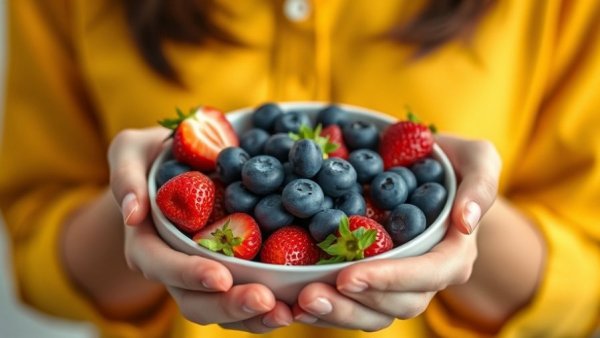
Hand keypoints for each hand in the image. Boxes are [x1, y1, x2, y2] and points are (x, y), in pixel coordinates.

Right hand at [108, 127, 292, 331]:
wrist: (176, 167)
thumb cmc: (152, 157)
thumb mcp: (130, 151)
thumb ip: (125, 175)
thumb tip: (132, 213)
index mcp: (145, 243)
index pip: (161, 265)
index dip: (189, 274)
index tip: (221, 277)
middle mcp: (171, 268)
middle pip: (194, 301)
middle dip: (229, 305)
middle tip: (266, 301)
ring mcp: (198, 277)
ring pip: (220, 311)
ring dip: (252, 317)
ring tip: (286, 312)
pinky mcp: (225, 275)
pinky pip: (241, 299)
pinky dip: (266, 308)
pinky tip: (294, 306)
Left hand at [292, 135, 500, 330]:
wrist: (428, 174)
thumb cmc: (455, 164)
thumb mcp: (478, 159)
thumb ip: (481, 184)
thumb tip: (466, 222)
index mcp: (455, 253)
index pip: (428, 275)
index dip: (391, 279)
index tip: (349, 276)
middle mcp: (430, 277)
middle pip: (398, 304)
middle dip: (354, 303)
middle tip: (310, 296)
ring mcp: (402, 284)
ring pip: (375, 313)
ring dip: (337, 312)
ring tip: (301, 303)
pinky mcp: (378, 282)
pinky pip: (357, 304)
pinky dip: (330, 307)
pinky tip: (297, 302)